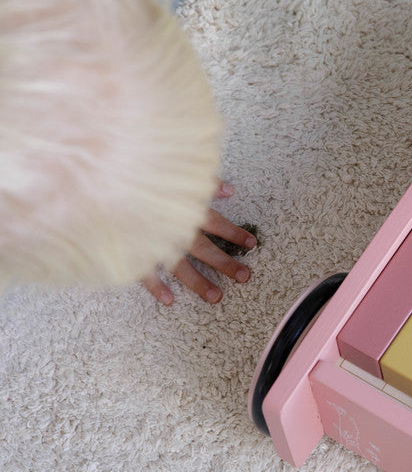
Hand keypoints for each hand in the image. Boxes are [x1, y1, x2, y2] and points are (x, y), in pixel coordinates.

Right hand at [142, 181, 256, 304]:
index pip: (217, 223)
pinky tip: (170, 301)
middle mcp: (172, 228)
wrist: (100, 183)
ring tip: (217, 297)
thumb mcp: (175, 171)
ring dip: (199, 283)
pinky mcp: (131, 252)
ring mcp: (152, 243)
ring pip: (181, 267)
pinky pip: (145, 274)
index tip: (252, 244)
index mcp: (184, 209)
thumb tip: (228, 191)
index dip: (234, 233)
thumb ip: (203, 182)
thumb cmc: (140, 174)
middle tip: (245, 277)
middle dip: (225, 263)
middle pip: (204, 249)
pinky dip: (157, 287)